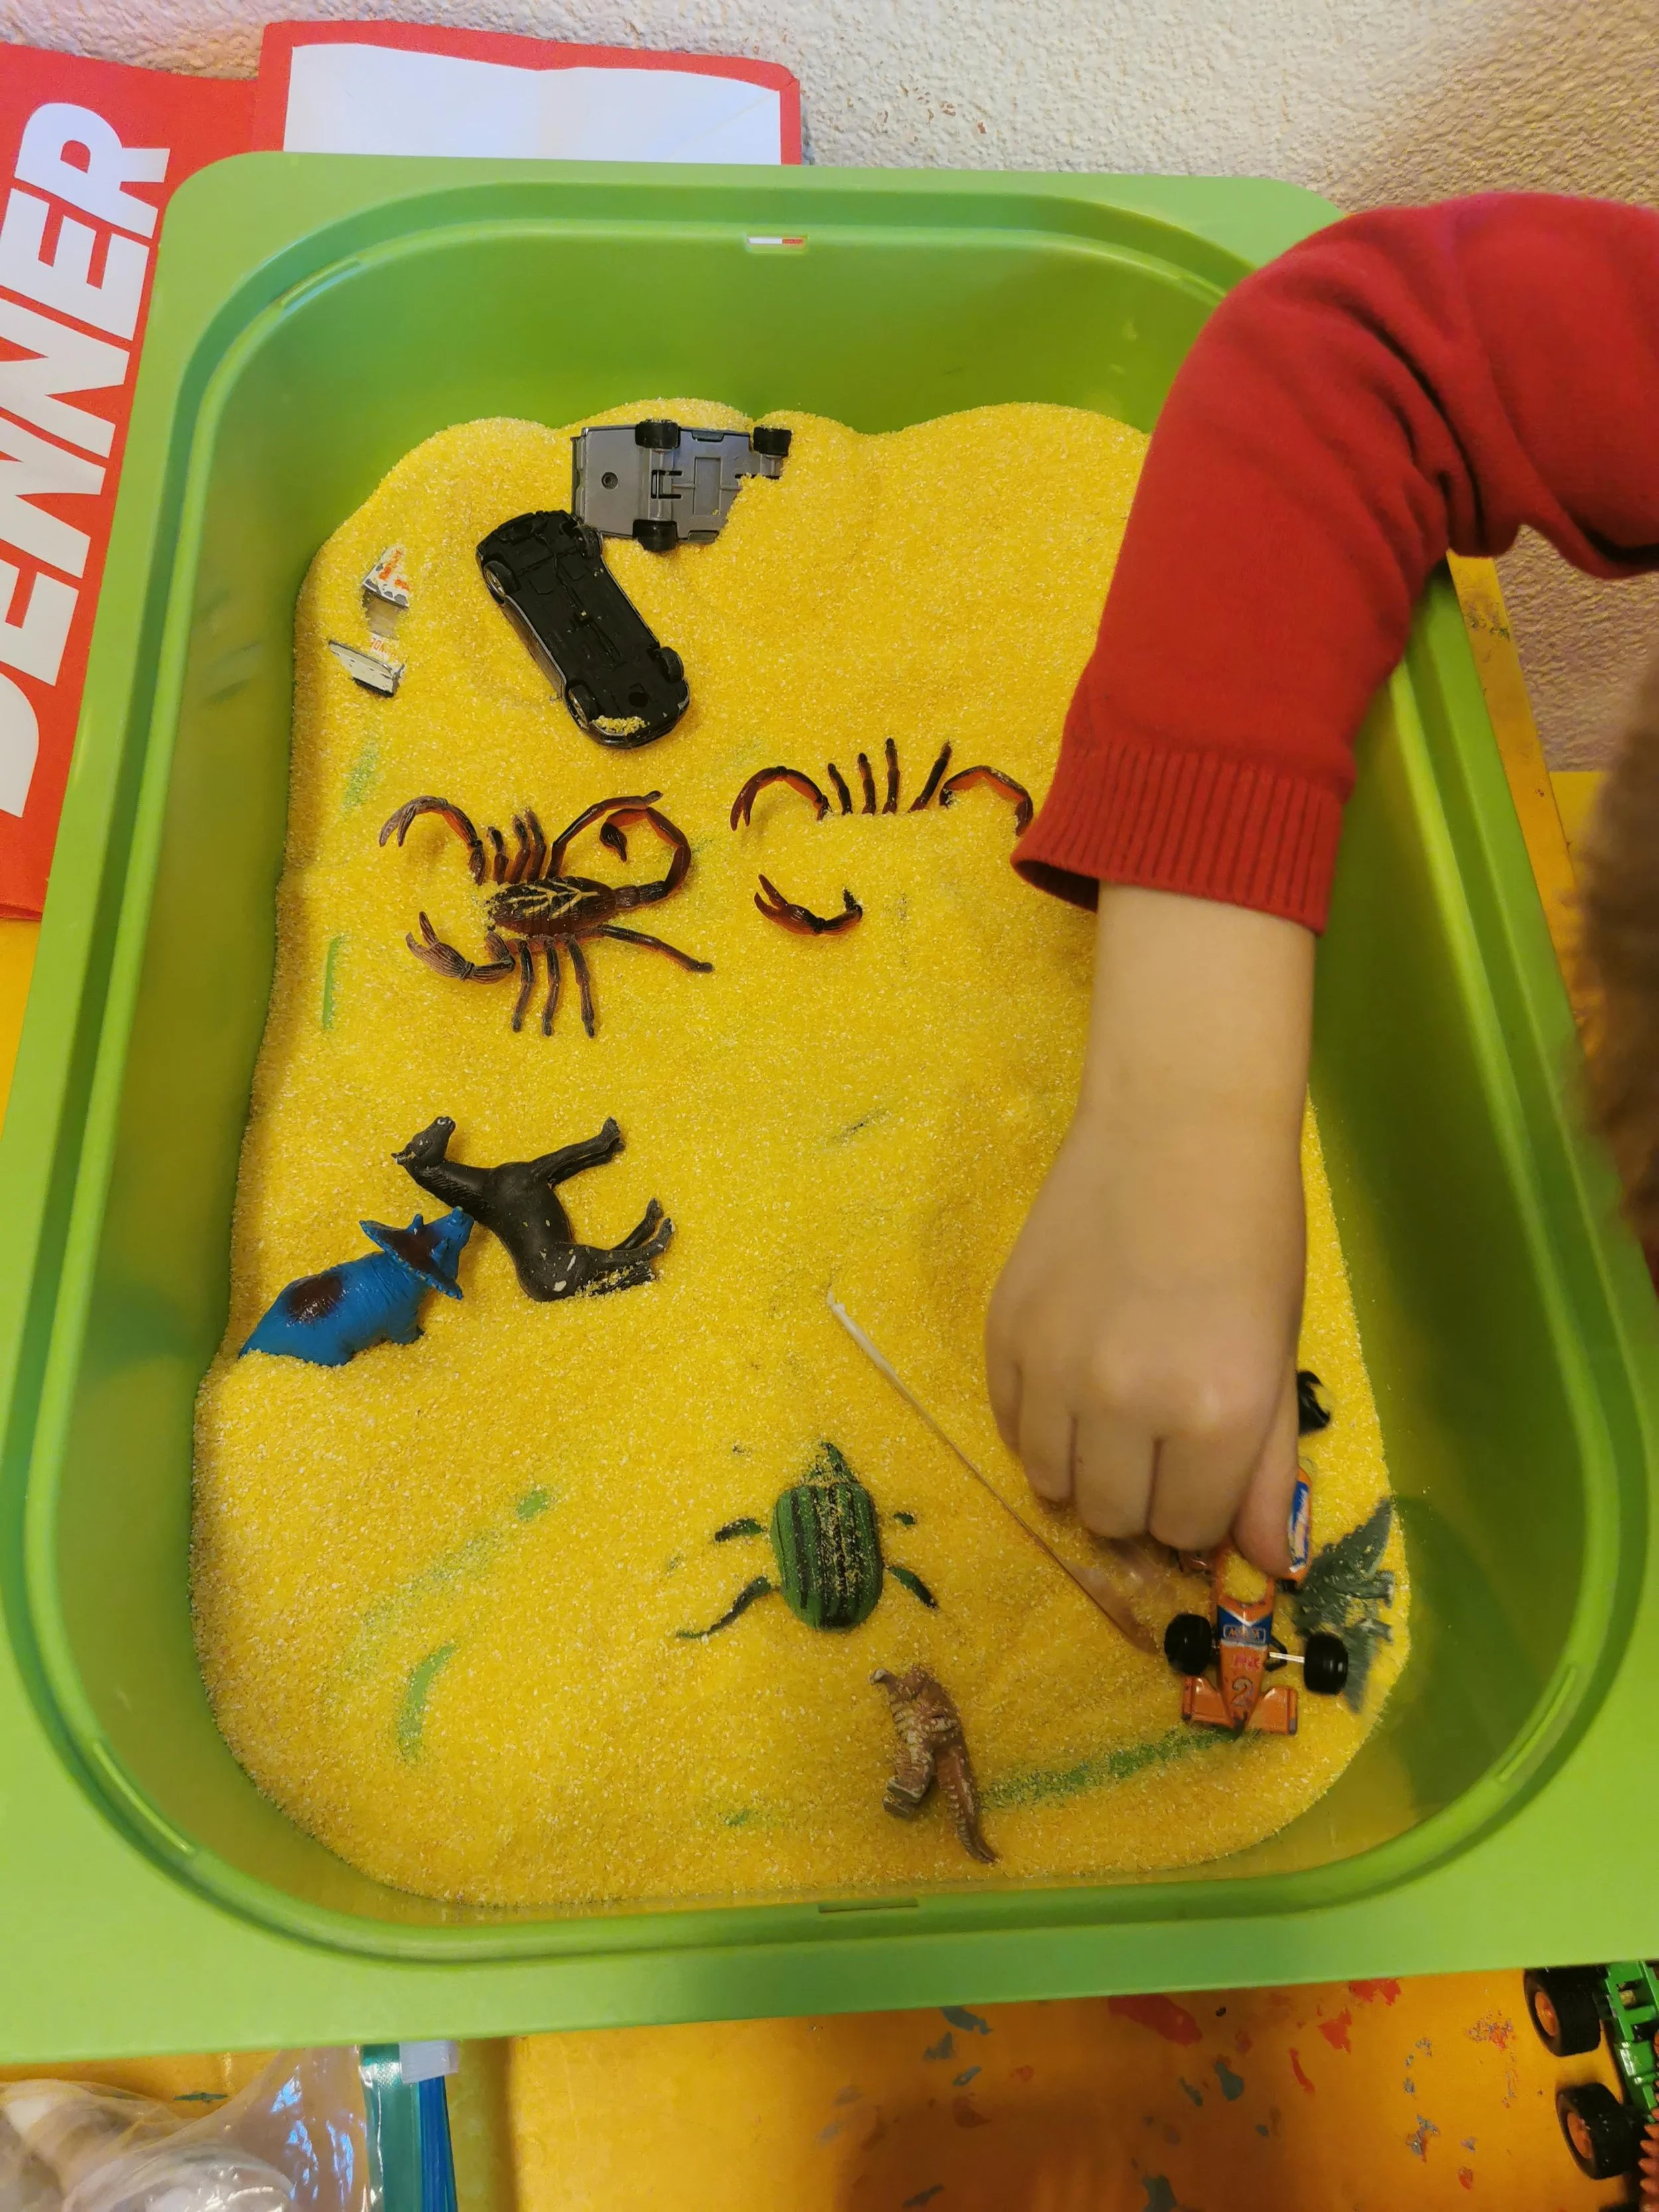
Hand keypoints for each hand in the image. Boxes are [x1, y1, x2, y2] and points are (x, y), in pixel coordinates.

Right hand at [985, 886, 1313, 1573]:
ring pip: (1053, 1482)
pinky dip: (1041, 1423)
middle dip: (1141, 1496)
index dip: (1201, 1504)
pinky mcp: (1004, 1331)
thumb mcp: (1277, 1355)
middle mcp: (1128, 1402)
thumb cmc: (1251, 1237)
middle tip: (1160, 1438)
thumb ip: (1267, 1466)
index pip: (1191, 1528)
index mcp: (1216, 1413)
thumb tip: (1266, 1565)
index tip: (1205, 1460)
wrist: (1176, 1129)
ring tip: (1113, 1408)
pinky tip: (1073, 1379)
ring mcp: (1056, 1368)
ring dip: (1086, 1466)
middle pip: (1114, 1518)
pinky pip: (1010, 1427)